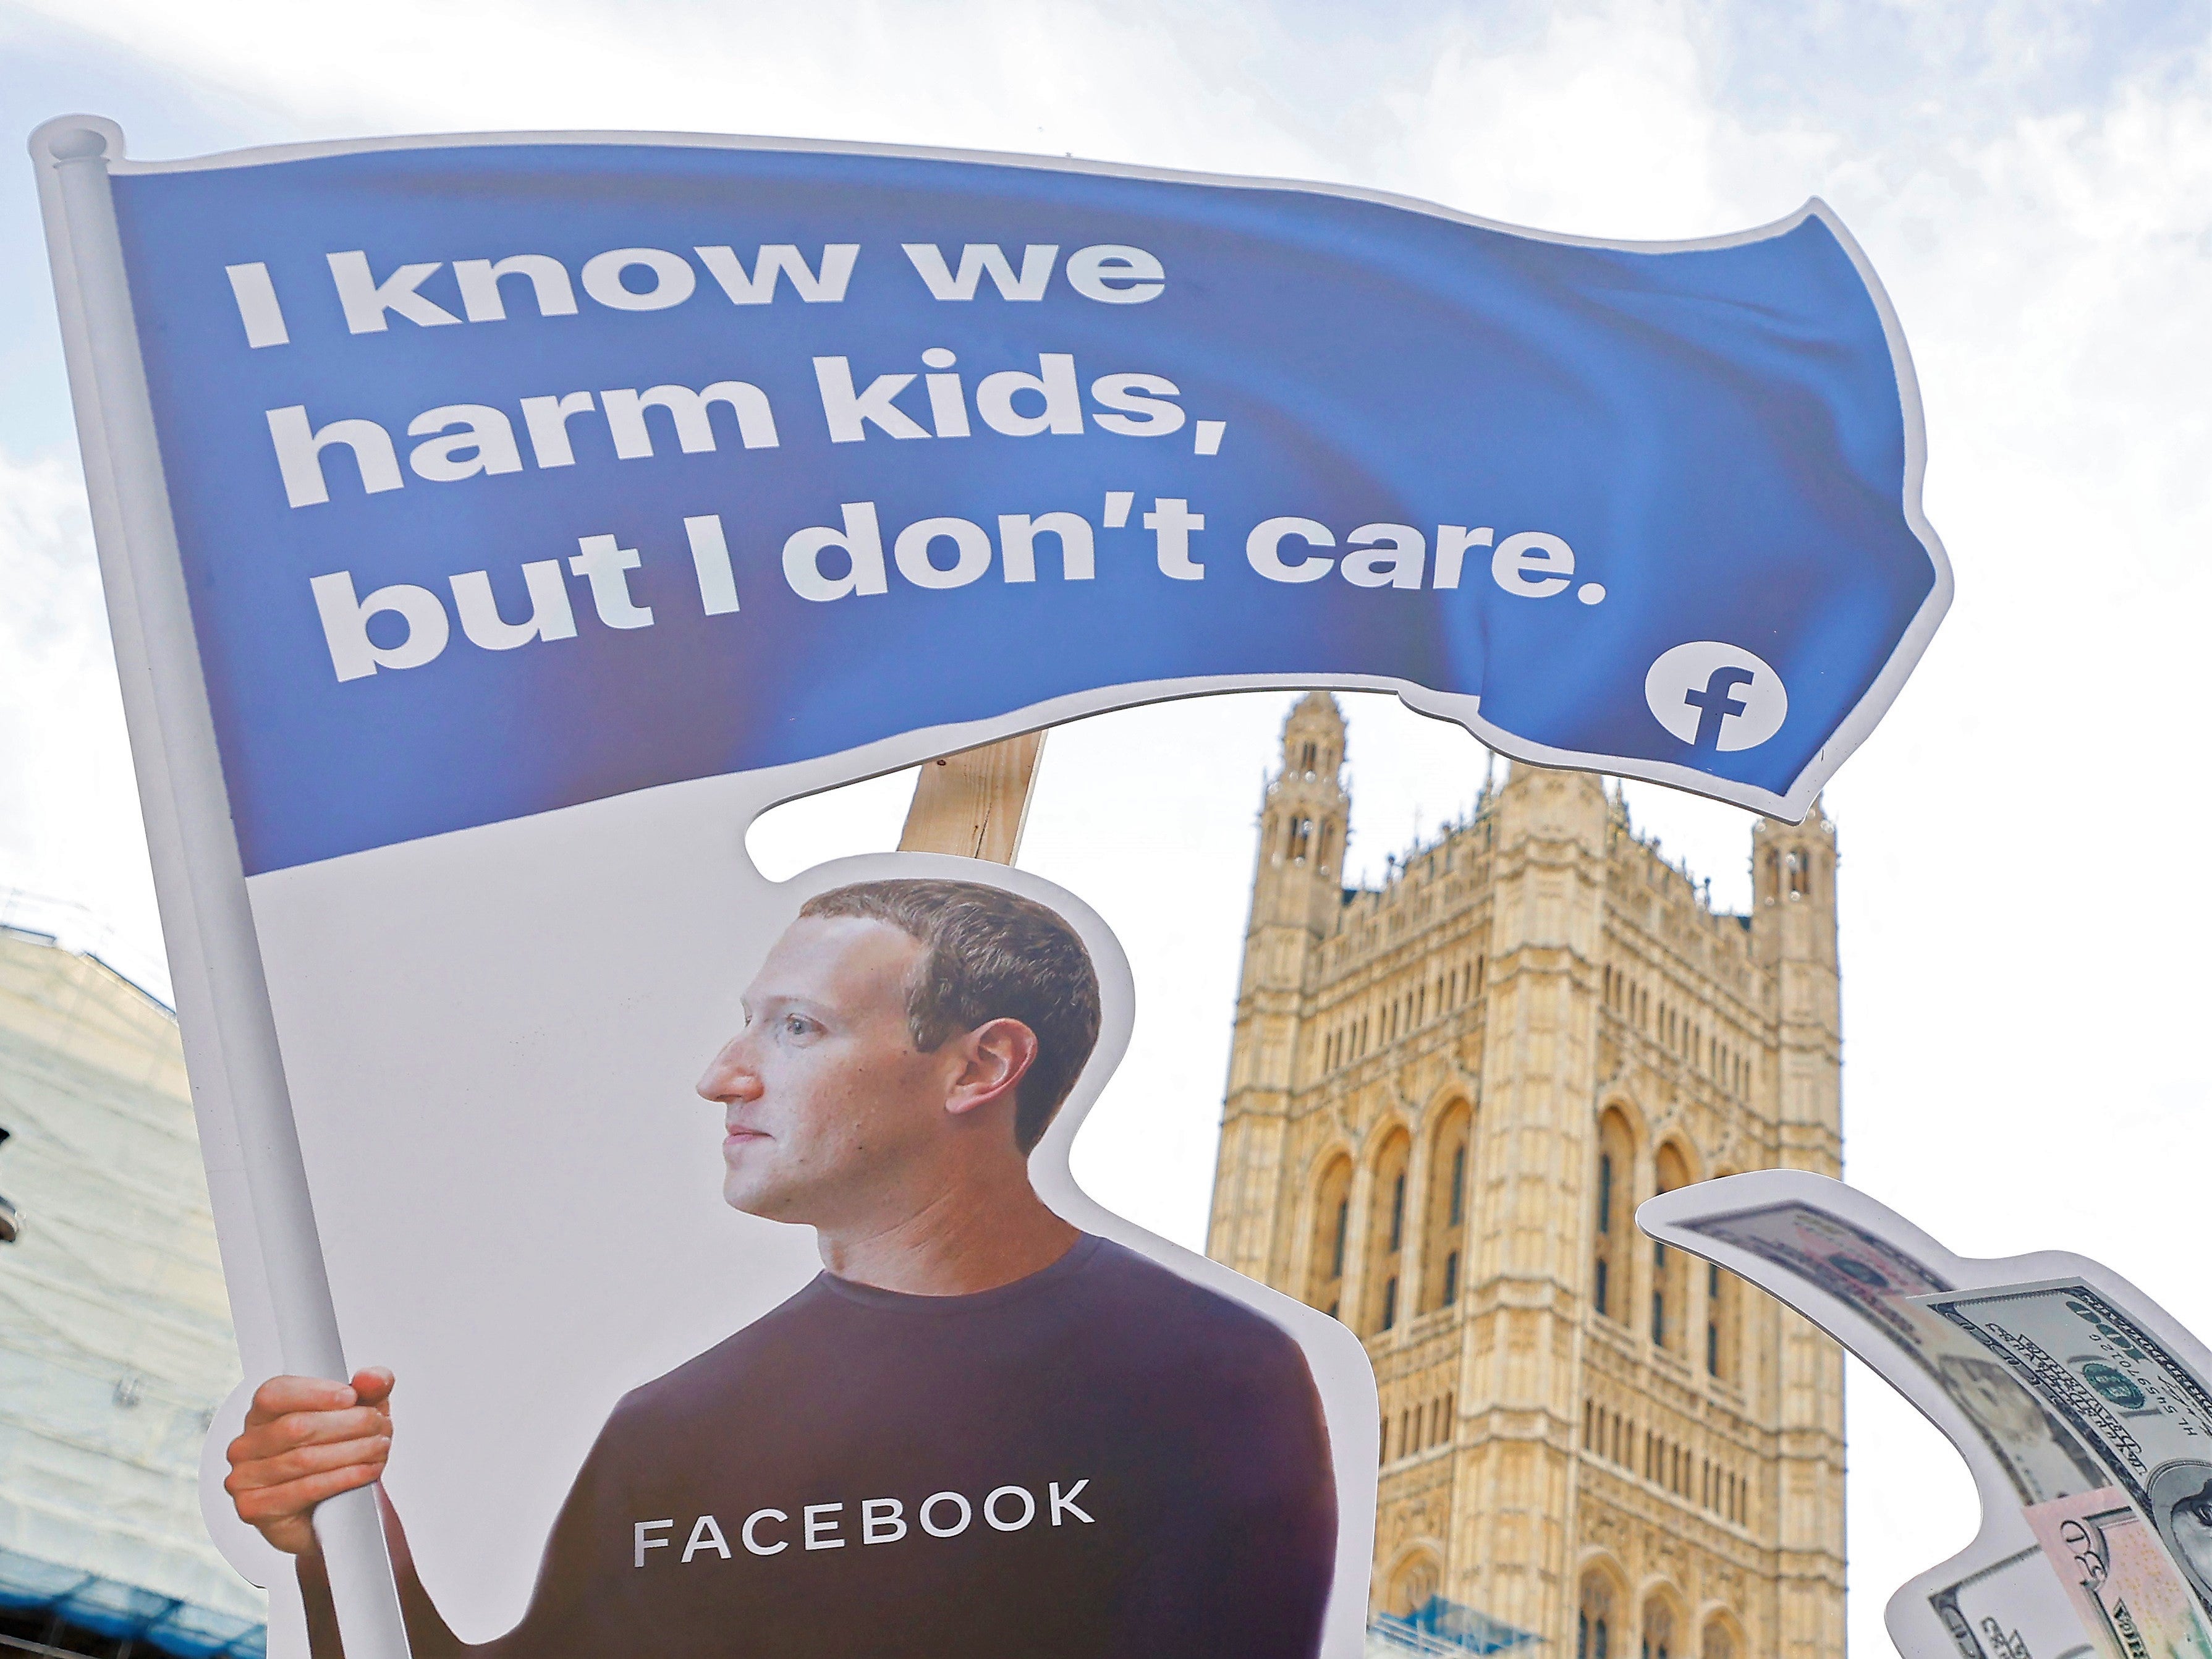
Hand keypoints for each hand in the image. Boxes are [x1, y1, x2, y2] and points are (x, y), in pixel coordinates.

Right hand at [224, 1368, 394, 1555]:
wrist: (335, 1509)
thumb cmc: (339, 1453)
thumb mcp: (362, 1413)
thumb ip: (371, 1387)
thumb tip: (371, 1379)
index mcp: (262, 1414)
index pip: (275, 1393)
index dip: (315, 1392)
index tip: (351, 1396)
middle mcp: (246, 1445)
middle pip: (296, 1426)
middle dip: (348, 1424)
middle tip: (379, 1426)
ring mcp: (245, 1479)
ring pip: (304, 1458)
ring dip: (353, 1451)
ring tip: (379, 1448)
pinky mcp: (256, 1508)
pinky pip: (305, 1489)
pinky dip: (344, 1478)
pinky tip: (366, 1471)